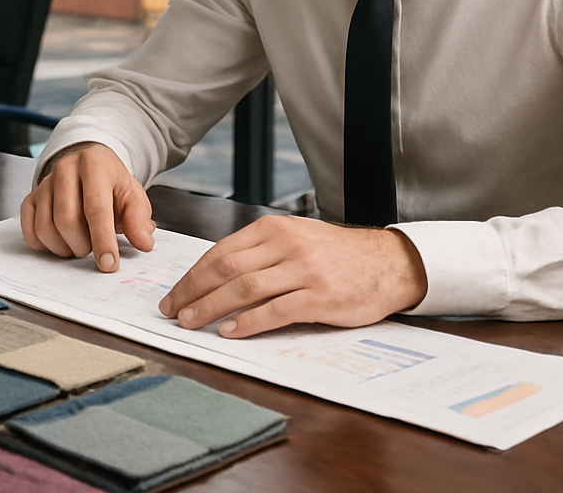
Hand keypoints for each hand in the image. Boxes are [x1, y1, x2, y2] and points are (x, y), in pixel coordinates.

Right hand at [20, 142, 155, 271]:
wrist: (89, 166)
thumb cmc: (111, 184)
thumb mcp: (133, 196)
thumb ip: (139, 219)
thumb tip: (143, 243)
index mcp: (94, 165)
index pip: (95, 207)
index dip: (102, 240)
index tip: (109, 264)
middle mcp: (65, 169)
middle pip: (66, 219)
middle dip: (82, 245)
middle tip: (93, 249)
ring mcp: (44, 183)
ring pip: (45, 227)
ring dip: (64, 248)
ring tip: (79, 245)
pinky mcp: (31, 197)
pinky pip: (29, 229)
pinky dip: (44, 245)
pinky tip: (61, 242)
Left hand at [158, 215, 427, 337]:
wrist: (389, 263)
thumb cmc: (337, 255)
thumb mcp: (295, 239)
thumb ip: (259, 253)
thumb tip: (215, 276)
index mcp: (273, 229)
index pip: (220, 253)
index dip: (192, 276)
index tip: (174, 294)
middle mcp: (285, 245)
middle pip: (225, 269)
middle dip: (193, 292)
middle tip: (173, 312)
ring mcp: (303, 270)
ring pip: (244, 289)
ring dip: (211, 308)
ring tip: (191, 322)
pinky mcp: (320, 296)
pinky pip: (275, 310)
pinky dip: (248, 322)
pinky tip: (230, 332)